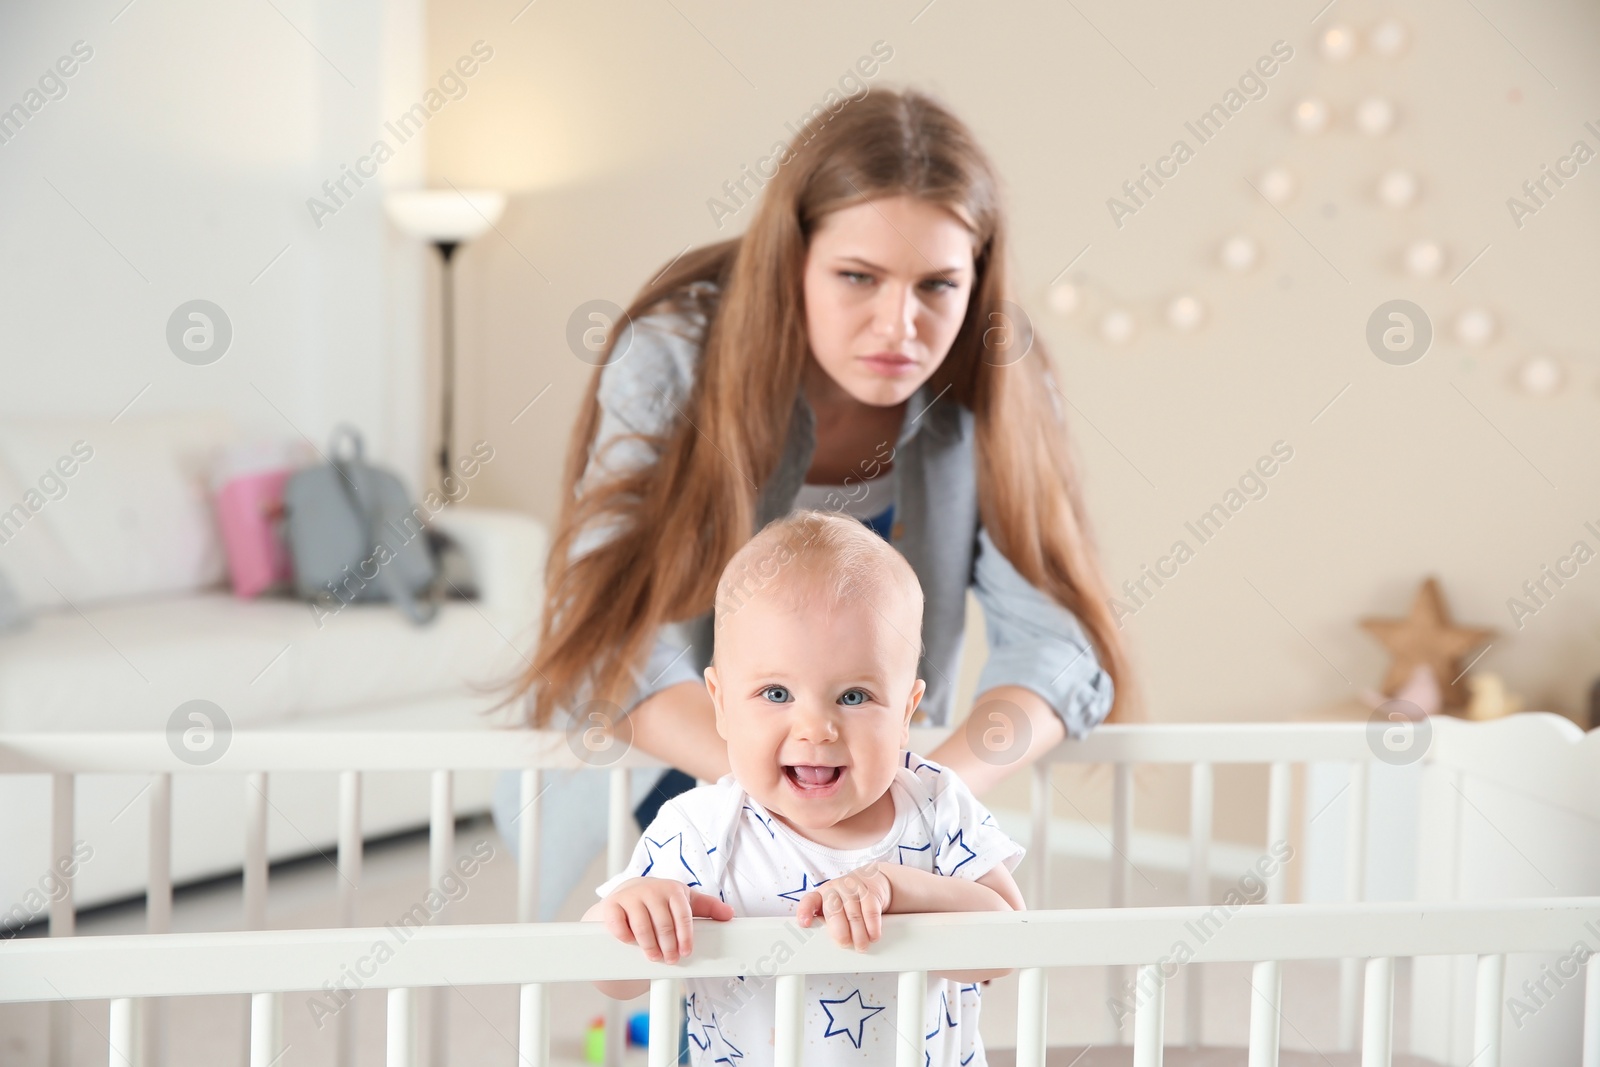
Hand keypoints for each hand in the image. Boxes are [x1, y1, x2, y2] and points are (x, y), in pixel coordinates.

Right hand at [597, 877, 733, 962]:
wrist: (626, 894)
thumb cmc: (659, 901)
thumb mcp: (684, 901)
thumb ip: (707, 908)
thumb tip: (729, 914)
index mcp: (672, 889)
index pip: (683, 914)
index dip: (685, 936)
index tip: (686, 952)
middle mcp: (651, 889)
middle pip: (663, 924)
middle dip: (668, 947)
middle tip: (669, 959)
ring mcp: (630, 896)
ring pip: (642, 928)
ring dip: (649, 947)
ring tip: (654, 956)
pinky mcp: (611, 905)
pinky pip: (619, 926)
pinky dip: (625, 937)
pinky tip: (630, 942)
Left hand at [794, 863, 891, 951]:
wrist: (873, 880)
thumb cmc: (849, 900)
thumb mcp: (835, 909)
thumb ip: (828, 924)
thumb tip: (825, 948)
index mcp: (821, 895)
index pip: (809, 901)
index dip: (805, 911)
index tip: (805, 924)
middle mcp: (835, 889)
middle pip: (833, 911)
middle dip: (840, 931)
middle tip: (844, 944)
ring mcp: (852, 888)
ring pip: (854, 915)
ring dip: (859, 935)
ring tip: (861, 946)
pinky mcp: (870, 891)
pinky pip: (870, 912)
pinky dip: (872, 928)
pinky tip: (873, 936)